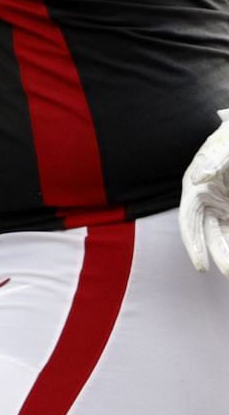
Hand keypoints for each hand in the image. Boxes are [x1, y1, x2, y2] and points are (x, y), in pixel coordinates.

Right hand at [180, 110, 228, 274]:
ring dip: (228, 252)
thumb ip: (212, 161)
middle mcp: (208, 202)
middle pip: (209, 235)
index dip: (194, 245)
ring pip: (225, 236)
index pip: (189, 223)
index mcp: (195, 190)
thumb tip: (198, 179)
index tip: (202, 267)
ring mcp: (224, 206)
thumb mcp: (224, 146)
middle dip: (219, 256)